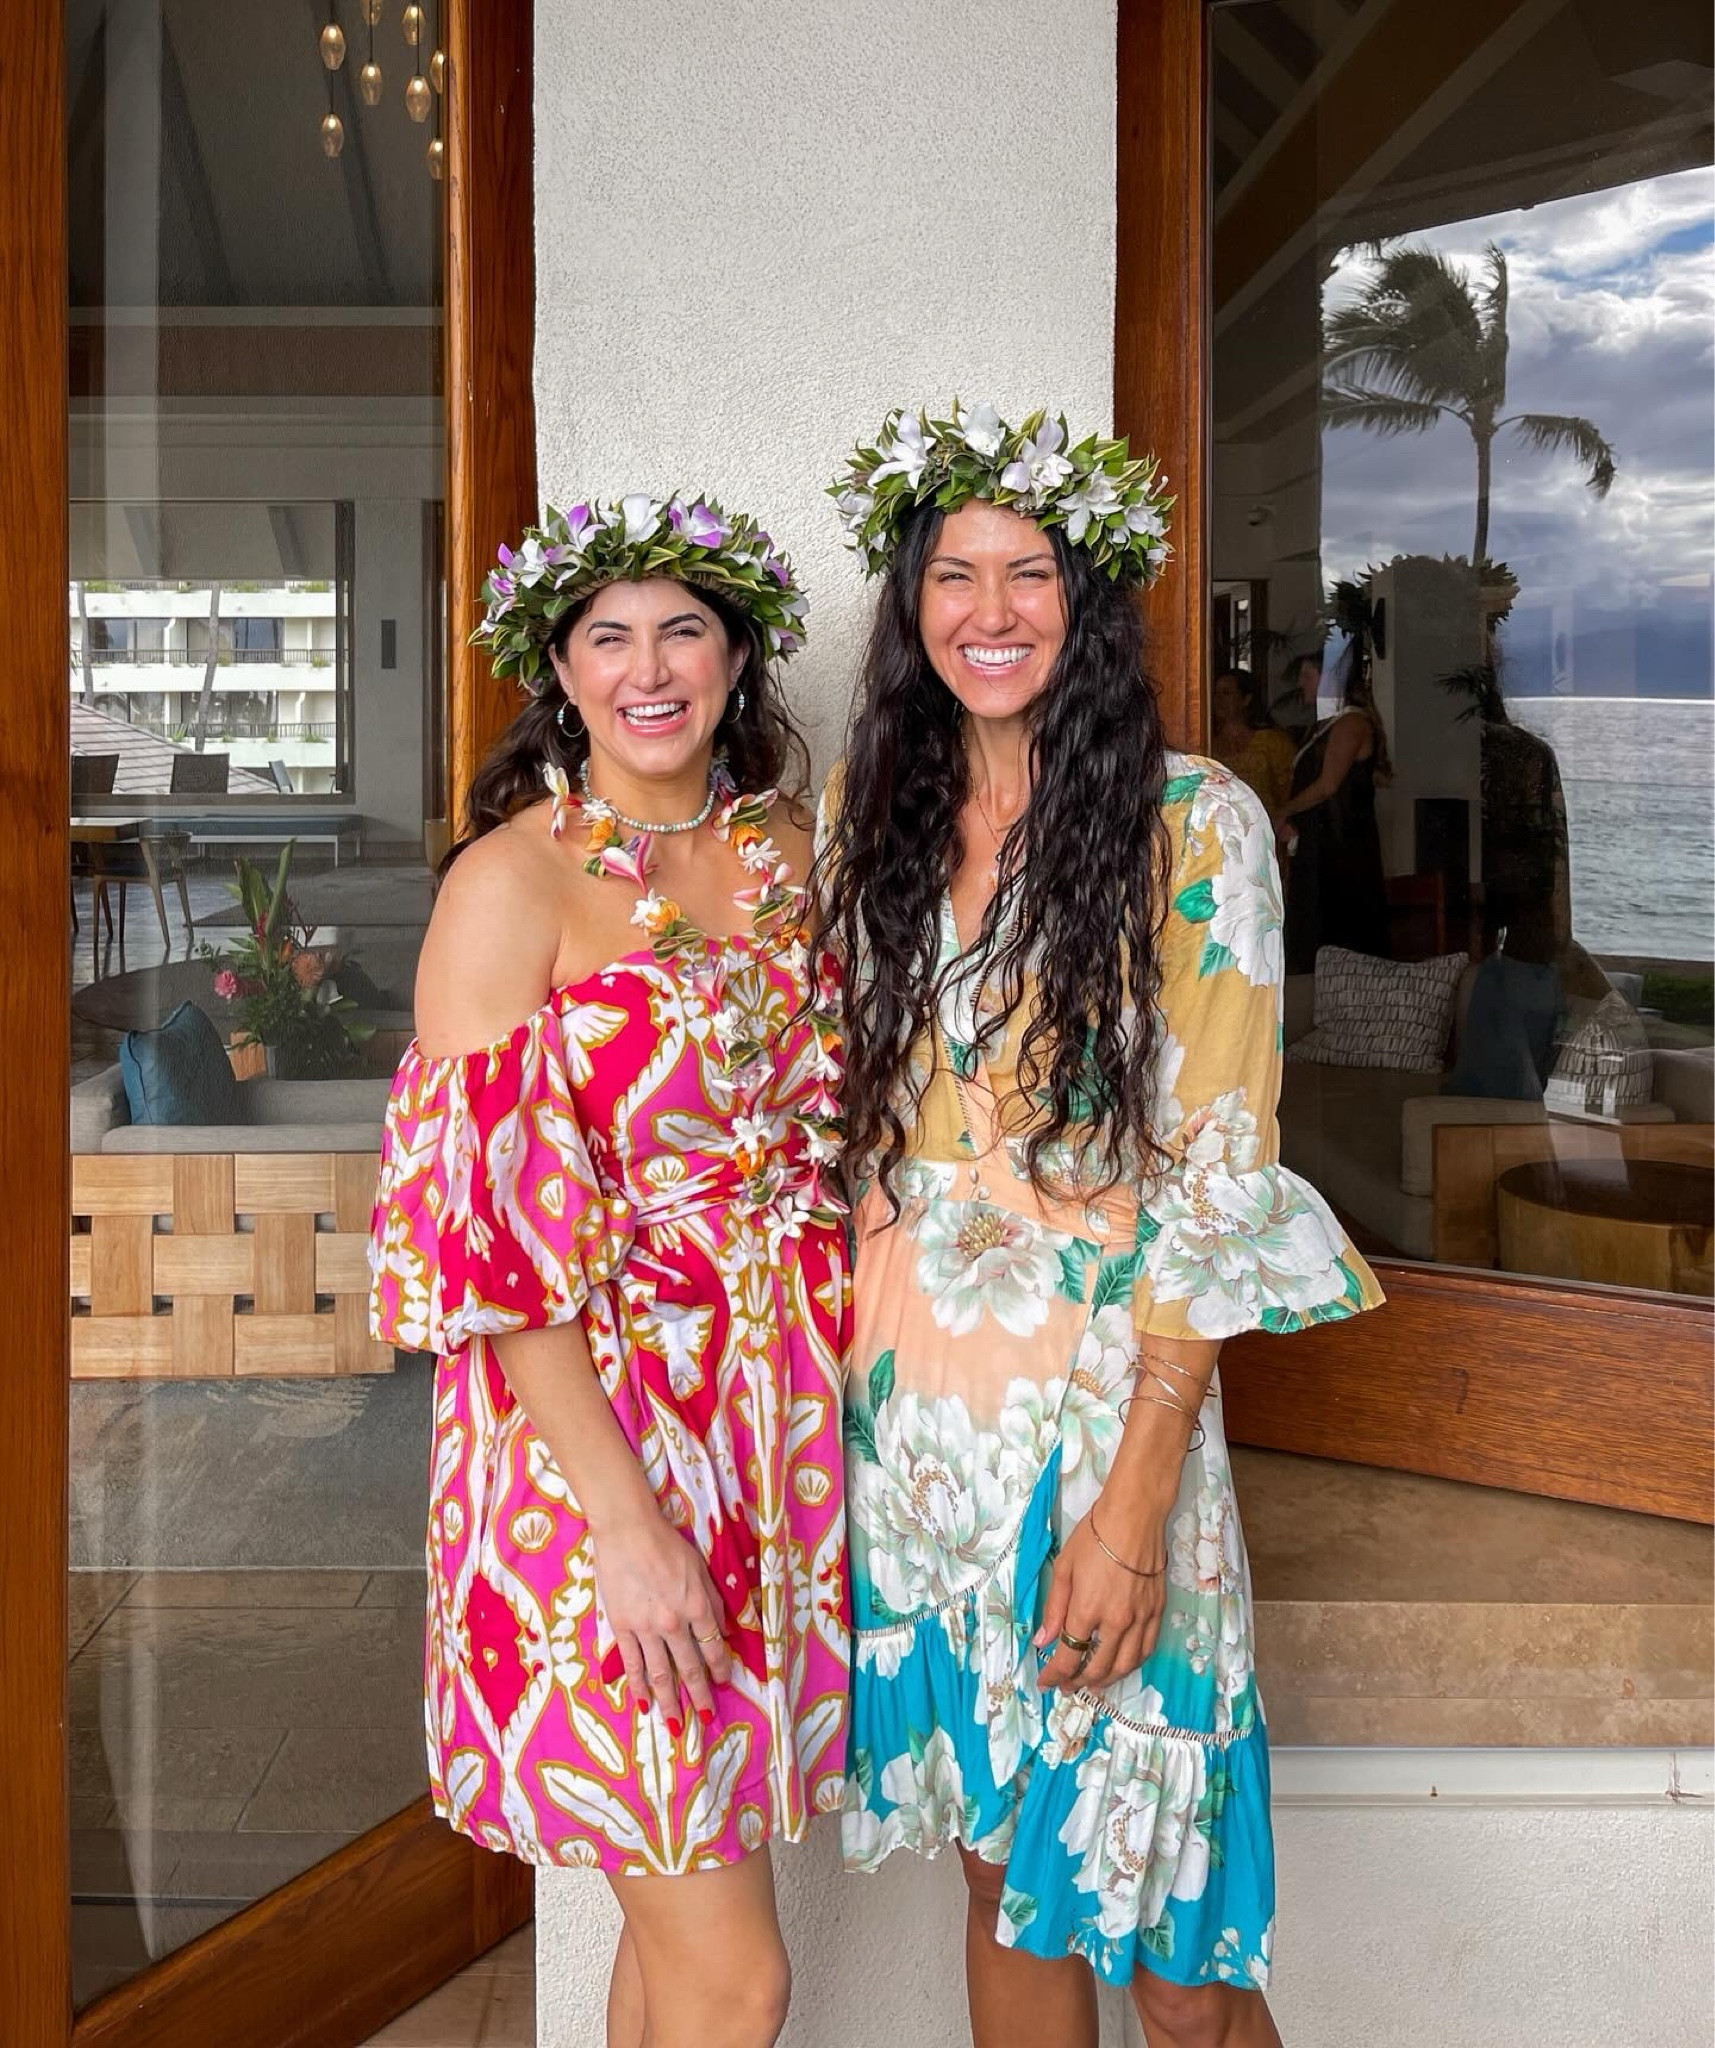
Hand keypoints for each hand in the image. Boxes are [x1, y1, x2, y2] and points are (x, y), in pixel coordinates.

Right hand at [591, 1510, 733, 1733]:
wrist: (627, 1531)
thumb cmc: (667, 1543)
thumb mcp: (700, 1567)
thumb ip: (714, 1600)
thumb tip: (725, 1629)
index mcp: (698, 1607)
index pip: (714, 1647)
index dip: (720, 1668)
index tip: (725, 1683)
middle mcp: (674, 1624)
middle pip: (688, 1668)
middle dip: (699, 1695)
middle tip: (706, 1717)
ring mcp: (645, 1629)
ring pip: (660, 1674)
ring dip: (669, 1703)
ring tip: (676, 1726)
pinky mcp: (621, 1627)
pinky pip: (631, 1664)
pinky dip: (638, 1686)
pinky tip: (643, 1705)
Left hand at [1034, 1502, 1166, 1693]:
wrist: (1135, 1517)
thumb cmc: (1094, 1537)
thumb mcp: (1064, 1568)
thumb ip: (1054, 1609)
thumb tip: (1043, 1640)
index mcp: (1088, 1610)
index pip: (1069, 1656)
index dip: (1055, 1674)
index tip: (1045, 1682)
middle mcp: (1116, 1622)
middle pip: (1097, 1668)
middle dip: (1078, 1682)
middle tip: (1066, 1686)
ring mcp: (1140, 1619)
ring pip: (1125, 1666)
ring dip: (1106, 1680)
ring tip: (1092, 1682)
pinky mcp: (1157, 1612)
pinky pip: (1146, 1650)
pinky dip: (1131, 1665)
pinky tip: (1120, 1665)